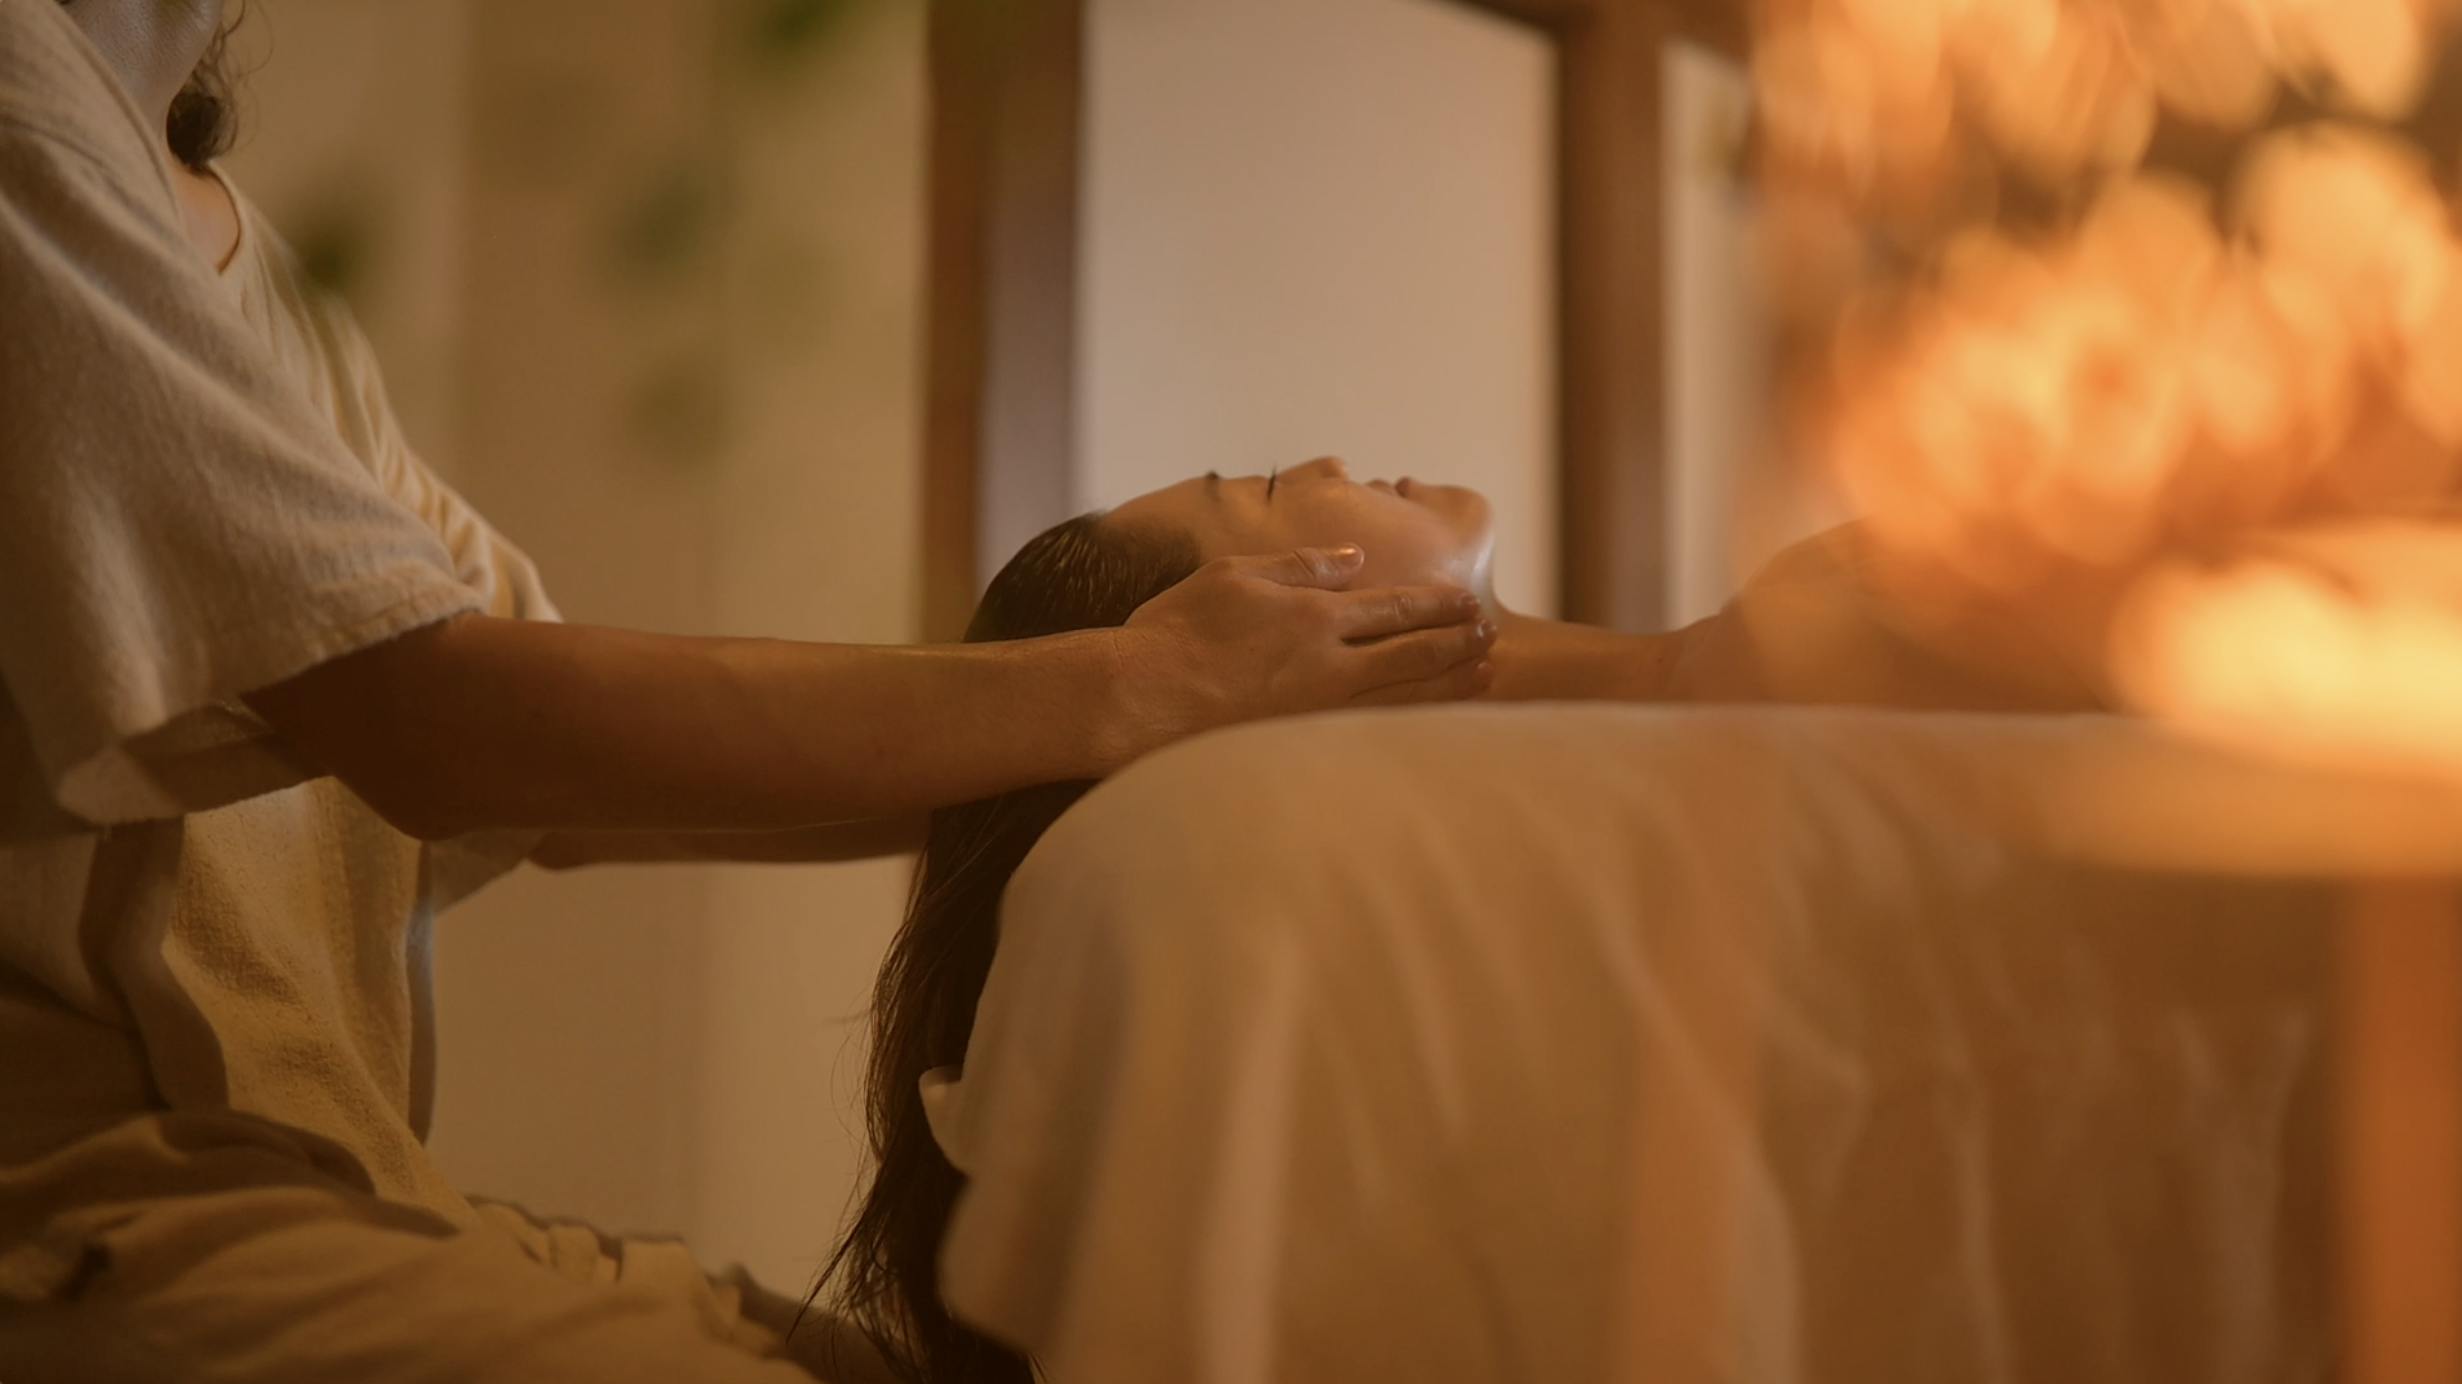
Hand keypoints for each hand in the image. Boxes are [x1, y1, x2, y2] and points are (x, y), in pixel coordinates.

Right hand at [1103, 545, 1496, 766]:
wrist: (1140, 698)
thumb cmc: (1176, 632)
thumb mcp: (1234, 575)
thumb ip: (1300, 565)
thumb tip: (1354, 559)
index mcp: (1315, 616)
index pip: (1394, 607)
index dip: (1437, 606)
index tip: (1469, 604)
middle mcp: (1329, 665)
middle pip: (1412, 652)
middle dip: (1457, 643)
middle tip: (1492, 636)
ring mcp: (1319, 712)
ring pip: (1403, 697)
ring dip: (1449, 685)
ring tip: (1484, 677)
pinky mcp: (1305, 745)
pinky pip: (1375, 734)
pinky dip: (1411, 725)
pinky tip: (1432, 723)